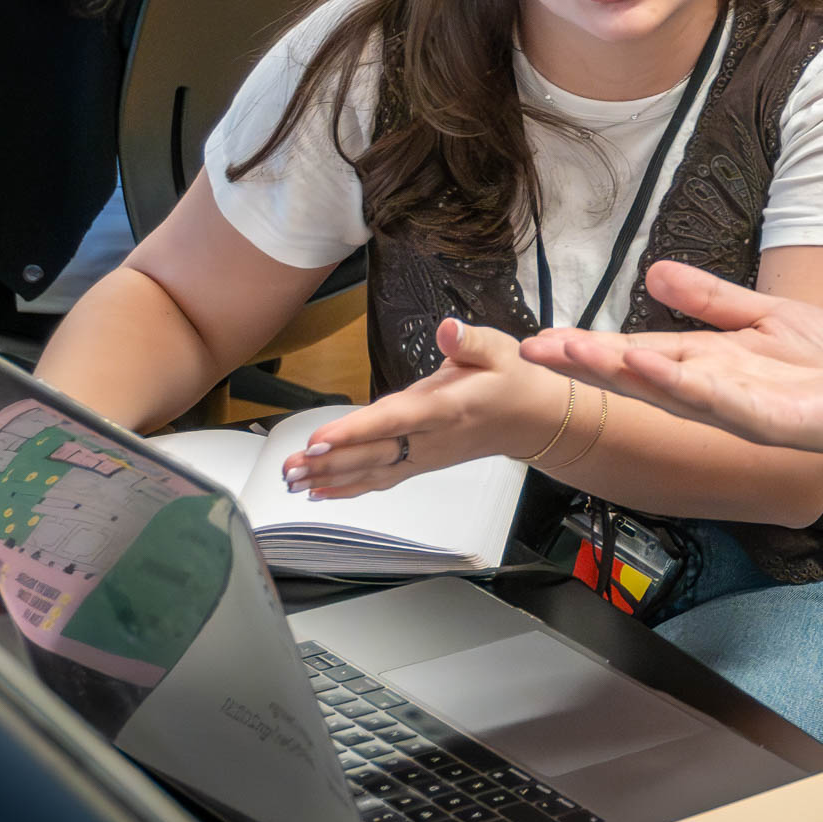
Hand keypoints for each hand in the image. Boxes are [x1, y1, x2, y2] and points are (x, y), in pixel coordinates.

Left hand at [281, 318, 567, 498]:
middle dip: (330, 460)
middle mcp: (432, 439)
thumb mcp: (499, 350)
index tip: (320, 438)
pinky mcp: (420, 463)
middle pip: (375, 454)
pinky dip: (349, 489)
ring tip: (292, 479)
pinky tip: (319, 492)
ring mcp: (425, 456)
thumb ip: (469, 341)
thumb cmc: (513, 382)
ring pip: (373, 471)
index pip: (396, 421)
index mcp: (448, 408)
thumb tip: (448, 329)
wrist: (532, 420)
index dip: (356, 431)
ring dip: (330, 477)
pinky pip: (381, 480)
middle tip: (290, 466)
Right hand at [519, 260, 822, 466]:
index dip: (588, 348)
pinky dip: (679, 383)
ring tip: (572, 353)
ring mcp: (732, 407)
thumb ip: (710, 299)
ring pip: (663, 388)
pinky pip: (714, 400)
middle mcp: (708, 388)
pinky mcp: (763, 420)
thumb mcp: (760, 316)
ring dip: (616, 371)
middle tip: (530, 351)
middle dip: (583, 363)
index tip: (537, 341)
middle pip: (634, 374)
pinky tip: (648, 365)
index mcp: (705, 362)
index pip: (634, 352)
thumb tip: (654, 272)